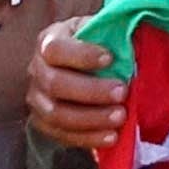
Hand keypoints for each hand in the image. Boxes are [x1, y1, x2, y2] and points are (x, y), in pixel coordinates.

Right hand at [25, 20, 126, 153]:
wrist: (81, 67)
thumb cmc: (95, 45)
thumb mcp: (101, 30)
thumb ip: (113, 33)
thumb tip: (132, 43)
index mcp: (48, 41)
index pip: (56, 49)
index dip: (82, 55)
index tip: (110, 58)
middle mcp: (36, 70)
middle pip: (55, 84)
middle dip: (92, 91)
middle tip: (122, 92)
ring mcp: (37, 100)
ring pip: (57, 114)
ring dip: (92, 118)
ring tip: (121, 116)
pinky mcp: (44, 124)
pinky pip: (63, 135)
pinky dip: (89, 138)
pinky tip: (112, 136)